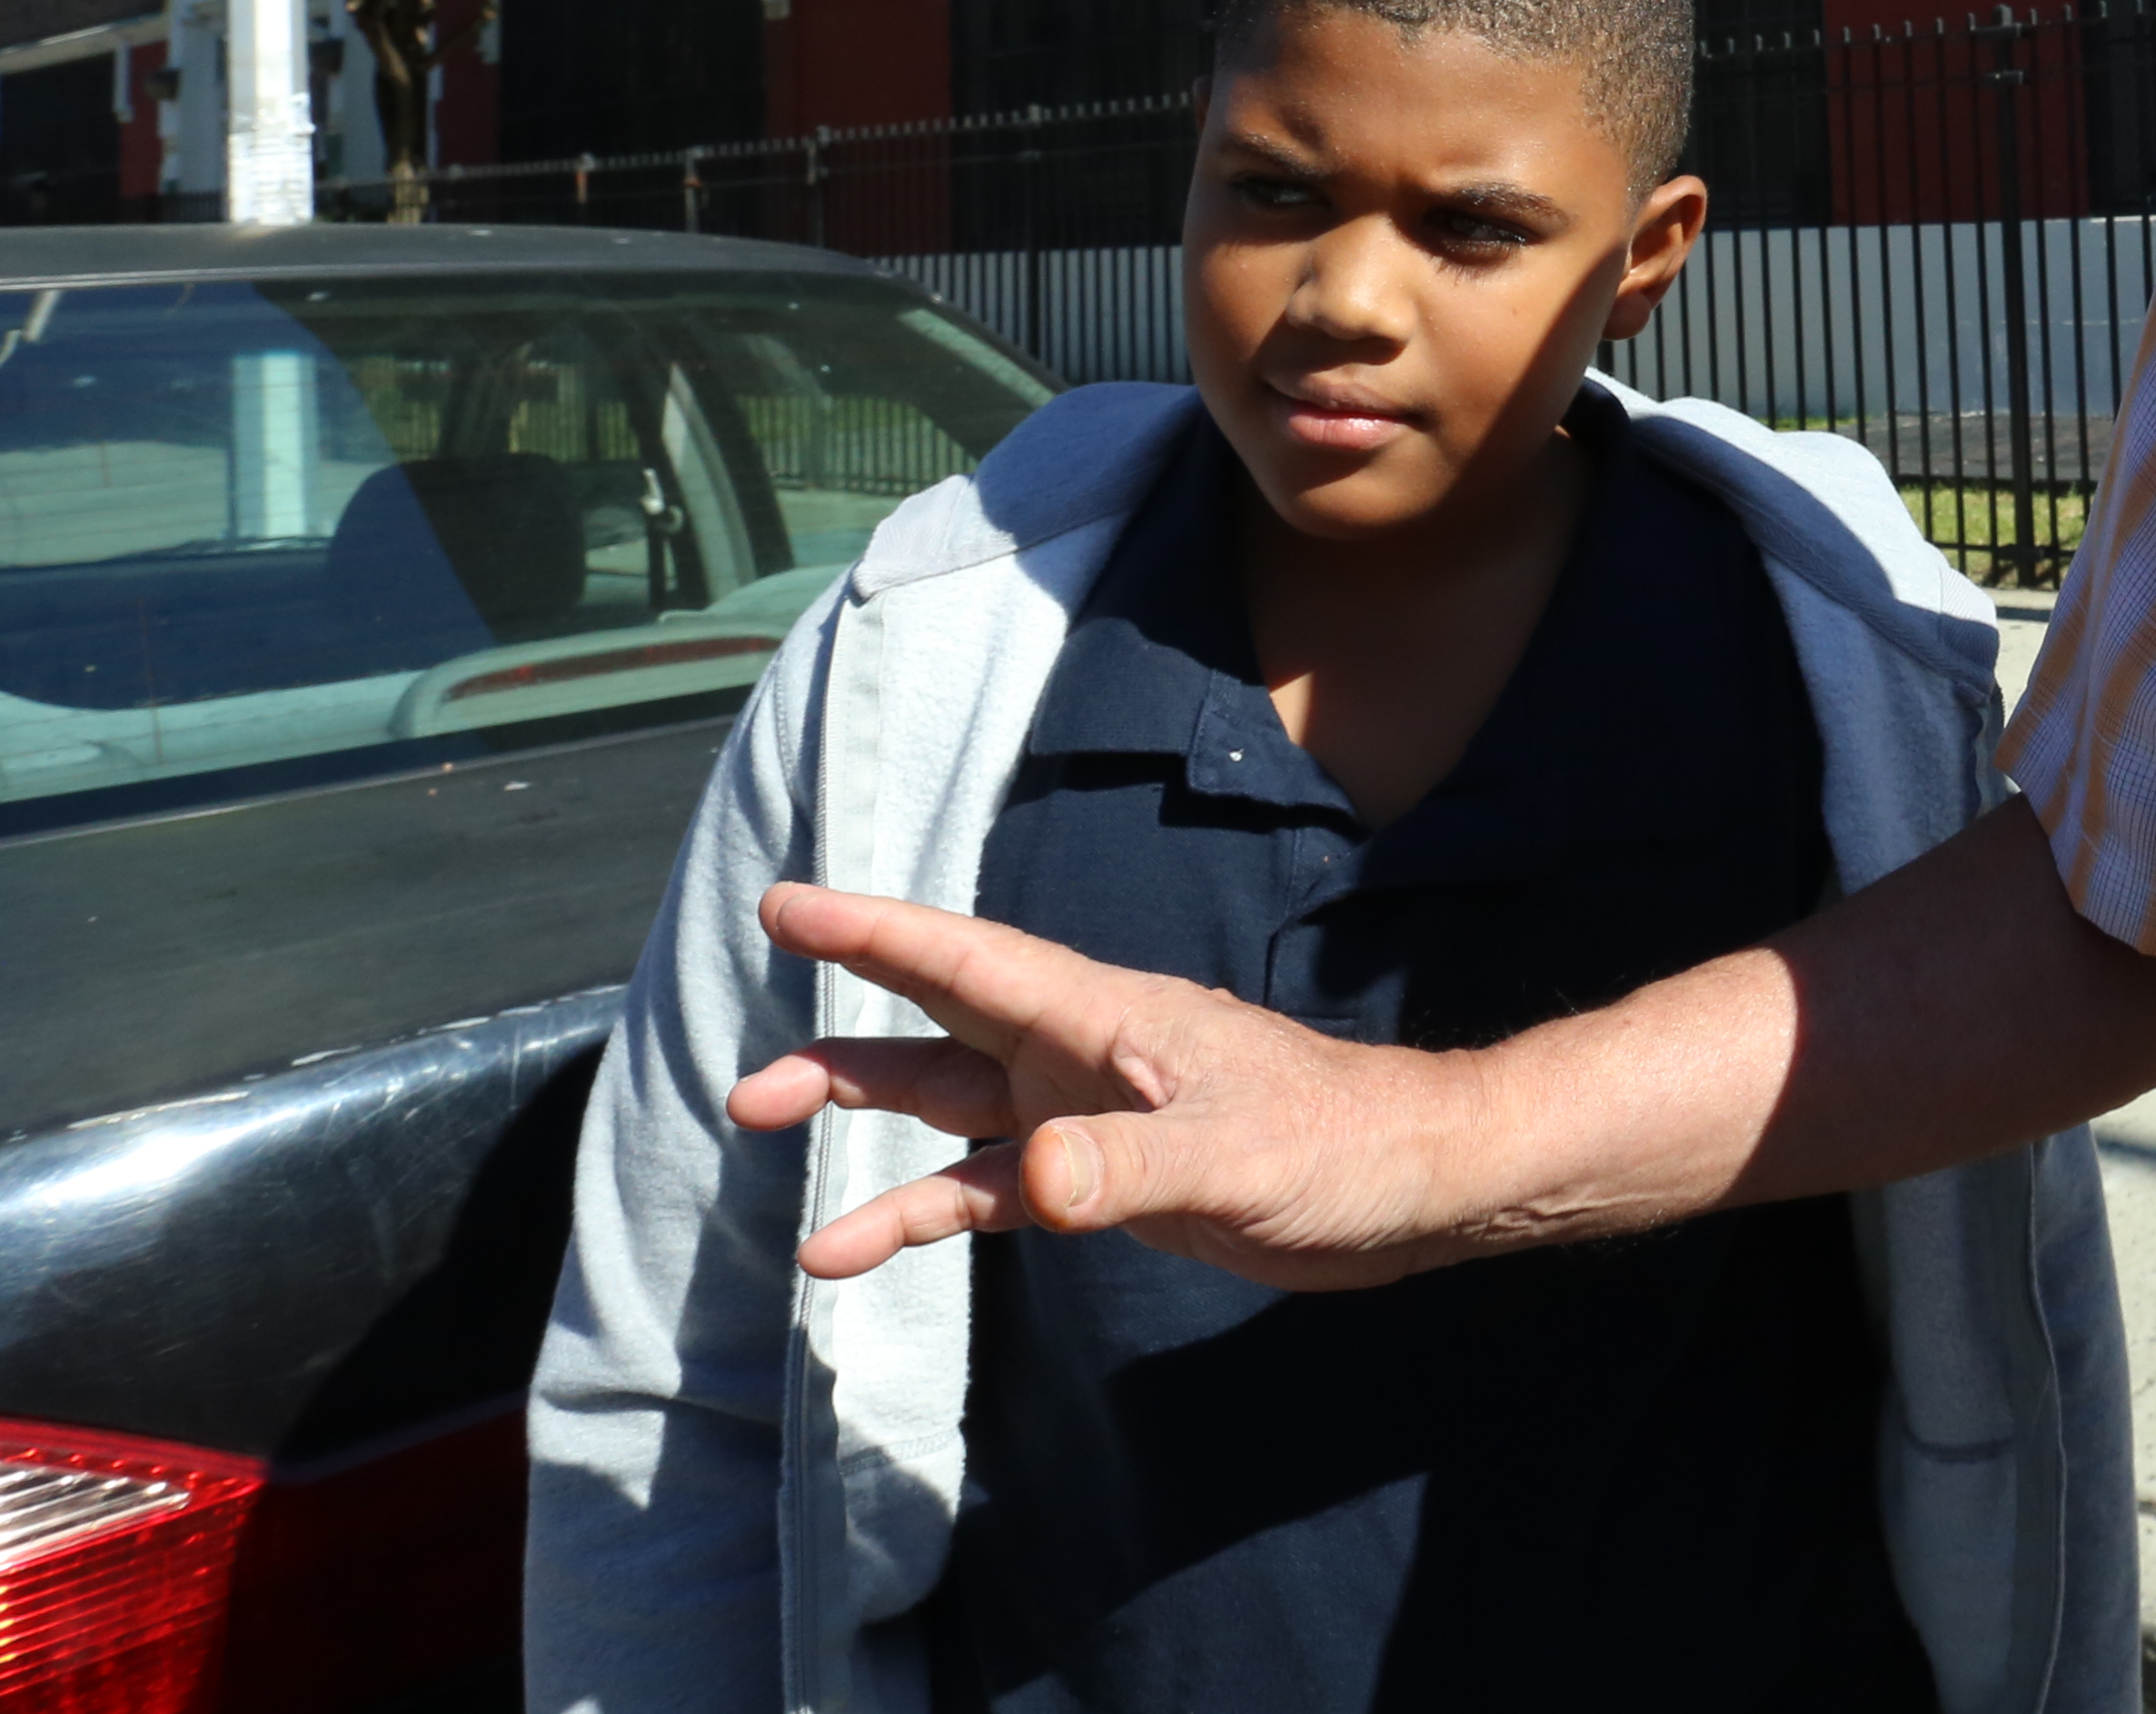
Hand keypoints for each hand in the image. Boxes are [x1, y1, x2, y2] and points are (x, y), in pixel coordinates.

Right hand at [728, 882, 1492, 1289]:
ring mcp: (1086, 1111)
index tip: (785, 906)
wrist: (1410, 1186)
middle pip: (934, 1026)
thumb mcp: (1233, 1156)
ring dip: (862, 1115)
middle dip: (840, 1032)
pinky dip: (919, 1210)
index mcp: (1104, 1018)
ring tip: (768, 1134)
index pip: (966, 961)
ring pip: (946, 1101)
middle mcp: (1079, 1052)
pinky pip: (986, 1187)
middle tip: (745, 1079)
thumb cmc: (1340, 1144)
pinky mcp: (1103, 1176)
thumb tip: (1031, 1177)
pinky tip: (849, 1248)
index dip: (874, 930)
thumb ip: (1127, 1166)